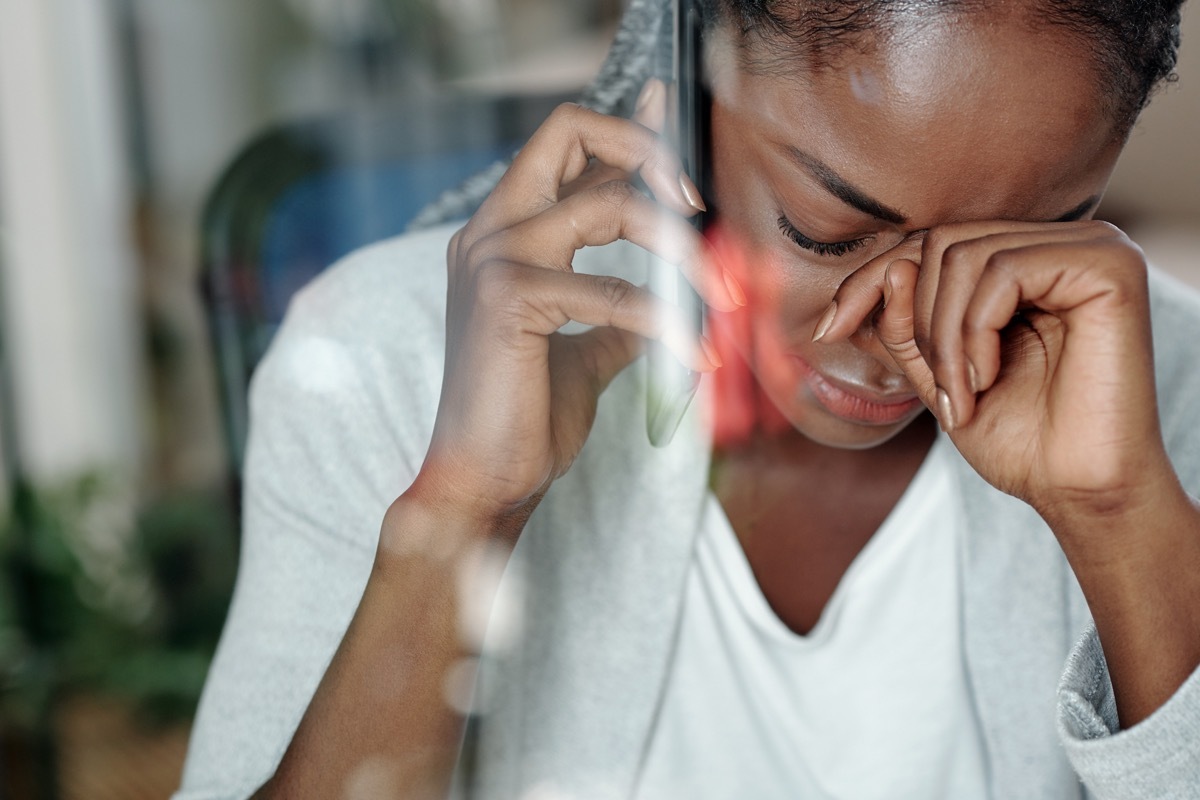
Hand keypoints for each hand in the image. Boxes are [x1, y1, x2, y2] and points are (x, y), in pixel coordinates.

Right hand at [408, 82, 737, 534]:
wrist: (484, 480)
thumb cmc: (525, 417)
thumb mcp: (584, 350)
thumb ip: (616, 312)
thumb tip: (672, 300)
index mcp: (501, 236)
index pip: (563, 151)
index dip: (622, 127)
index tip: (665, 109)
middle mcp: (489, 232)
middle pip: (568, 132)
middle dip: (644, 147)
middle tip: (695, 202)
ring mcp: (493, 259)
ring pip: (607, 205)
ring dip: (678, 246)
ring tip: (720, 293)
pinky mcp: (508, 299)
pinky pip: (612, 291)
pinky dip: (664, 322)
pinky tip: (695, 358)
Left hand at [818, 219, 1170, 522]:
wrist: (1077, 490)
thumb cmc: (1018, 437)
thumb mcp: (937, 373)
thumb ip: (907, 322)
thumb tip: (892, 268)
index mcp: (1027, 260)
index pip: (931, 243)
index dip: (871, 280)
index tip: (828, 330)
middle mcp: (1062, 242)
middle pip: (943, 243)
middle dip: (916, 323)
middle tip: (941, 392)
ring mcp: (1093, 245)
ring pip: (964, 257)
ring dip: (943, 338)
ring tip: (964, 392)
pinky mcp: (1108, 265)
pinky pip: (1002, 273)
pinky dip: (974, 332)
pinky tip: (988, 378)